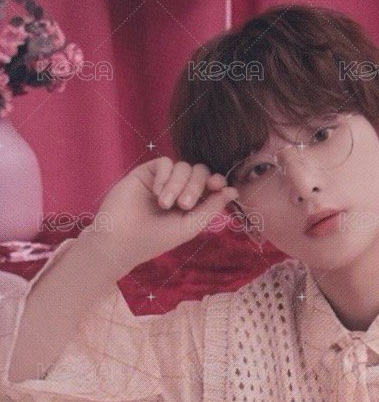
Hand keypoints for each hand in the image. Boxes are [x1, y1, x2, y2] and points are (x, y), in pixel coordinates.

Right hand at [87, 157, 238, 275]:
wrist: (121, 238)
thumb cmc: (156, 238)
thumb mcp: (190, 226)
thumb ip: (212, 208)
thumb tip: (233, 190)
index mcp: (192, 205)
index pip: (211, 185)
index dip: (217, 182)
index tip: (218, 185)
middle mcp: (179, 190)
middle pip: (199, 172)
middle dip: (196, 186)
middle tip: (185, 205)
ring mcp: (163, 180)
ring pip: (183, 166)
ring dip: (178, 185)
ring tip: (165, 204)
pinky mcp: (147, 173)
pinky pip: (165, 162)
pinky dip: (165, 177)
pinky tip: (156, 193)